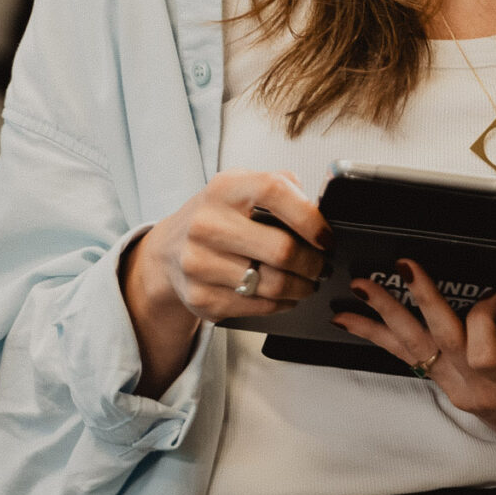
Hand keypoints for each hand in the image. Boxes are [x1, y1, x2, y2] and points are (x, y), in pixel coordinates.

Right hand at [123, 172, 329, 395]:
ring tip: (308, 281)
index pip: (275, 192)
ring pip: (274, 284)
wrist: (169, 252)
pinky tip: (284, 295)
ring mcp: (200, 264)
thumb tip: (320, 211)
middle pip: (282, 250)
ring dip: (303, 287)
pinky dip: (282, 303)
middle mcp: (207, 224)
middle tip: (322, 266)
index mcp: (224, 189)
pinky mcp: (202, 298)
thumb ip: (281, 188)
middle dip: (314, 263)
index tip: (326, 237)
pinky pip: (259, 306)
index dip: (310, 217)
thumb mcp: (241, 188)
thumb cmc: (216, 218)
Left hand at [332, 257, 495, 472]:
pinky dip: (380, 335)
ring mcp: (457, 386)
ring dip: (383, 317)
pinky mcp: (447, 382)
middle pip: (438, 341)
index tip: (491, 293)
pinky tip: (353, 319)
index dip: (481, 317)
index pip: (483, 348)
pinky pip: (407, 356)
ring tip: (356, 291)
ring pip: (413, 348)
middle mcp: (477, 385)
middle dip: (418, 302)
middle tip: (401, 268)